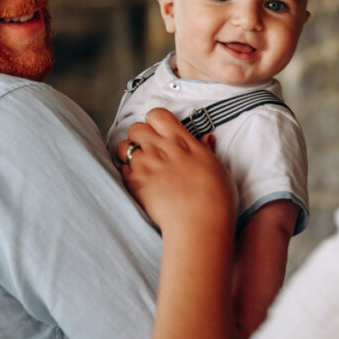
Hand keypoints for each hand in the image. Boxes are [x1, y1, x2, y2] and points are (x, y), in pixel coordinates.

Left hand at [119, 108, 237, 234]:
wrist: (199, 224)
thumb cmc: (215, 200)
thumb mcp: (217, 168)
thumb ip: (206, 151)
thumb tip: (206, 139)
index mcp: (182, 141)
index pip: (158, 115)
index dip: (155, 121)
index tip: (160, 131)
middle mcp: (161, 149)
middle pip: (136, 128)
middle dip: (139, 136)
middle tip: (148, 149)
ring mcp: (146, 165)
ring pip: (123, 147)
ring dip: (128, 154)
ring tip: (140, 165)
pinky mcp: (134, 183)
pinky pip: (121, 169)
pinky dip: (126, 173)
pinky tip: (138, 182)